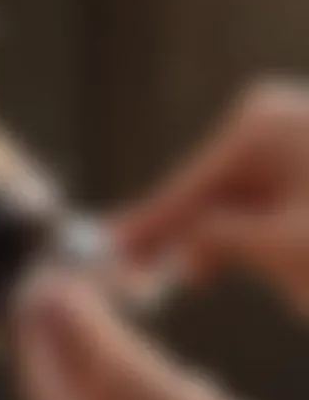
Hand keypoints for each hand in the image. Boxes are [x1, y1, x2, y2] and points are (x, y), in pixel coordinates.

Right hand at [116, 80, 308, 307]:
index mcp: (257, 127)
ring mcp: (300, 139)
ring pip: (244, 201)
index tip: (108, 252)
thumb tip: (169, 246)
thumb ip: (212, 238)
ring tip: (230, 277)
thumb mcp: (283, 246)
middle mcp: (276, 121)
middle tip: (159, 279)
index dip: (144, 227)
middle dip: (191, 239)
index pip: (181, 187)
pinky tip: (265, 260)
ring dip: (234, 244)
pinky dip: (265, 236)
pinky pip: (275, 201)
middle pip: (210, 192)